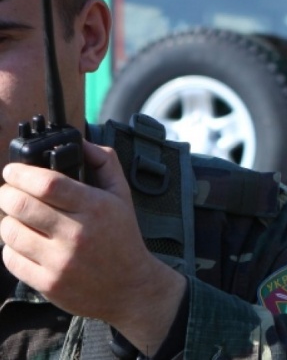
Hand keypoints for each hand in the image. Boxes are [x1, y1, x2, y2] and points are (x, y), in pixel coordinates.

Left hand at [0, 140, 185, 353]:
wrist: (130, 287)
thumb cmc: (123, 238)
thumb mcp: (122, 195)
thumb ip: (104, 162)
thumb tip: (80, 142)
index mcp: (95, 208)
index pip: (47, 184)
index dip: (21, 173)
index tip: (12, 170)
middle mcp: (76, 234)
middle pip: (21, 205)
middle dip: (6, 193)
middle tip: (9, 191)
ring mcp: (60, 261)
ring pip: (10, 232)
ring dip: (7, 220)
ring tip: (17, 217)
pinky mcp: (47, 283)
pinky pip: (10, 259)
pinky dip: (10, 247)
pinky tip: (24, 242)